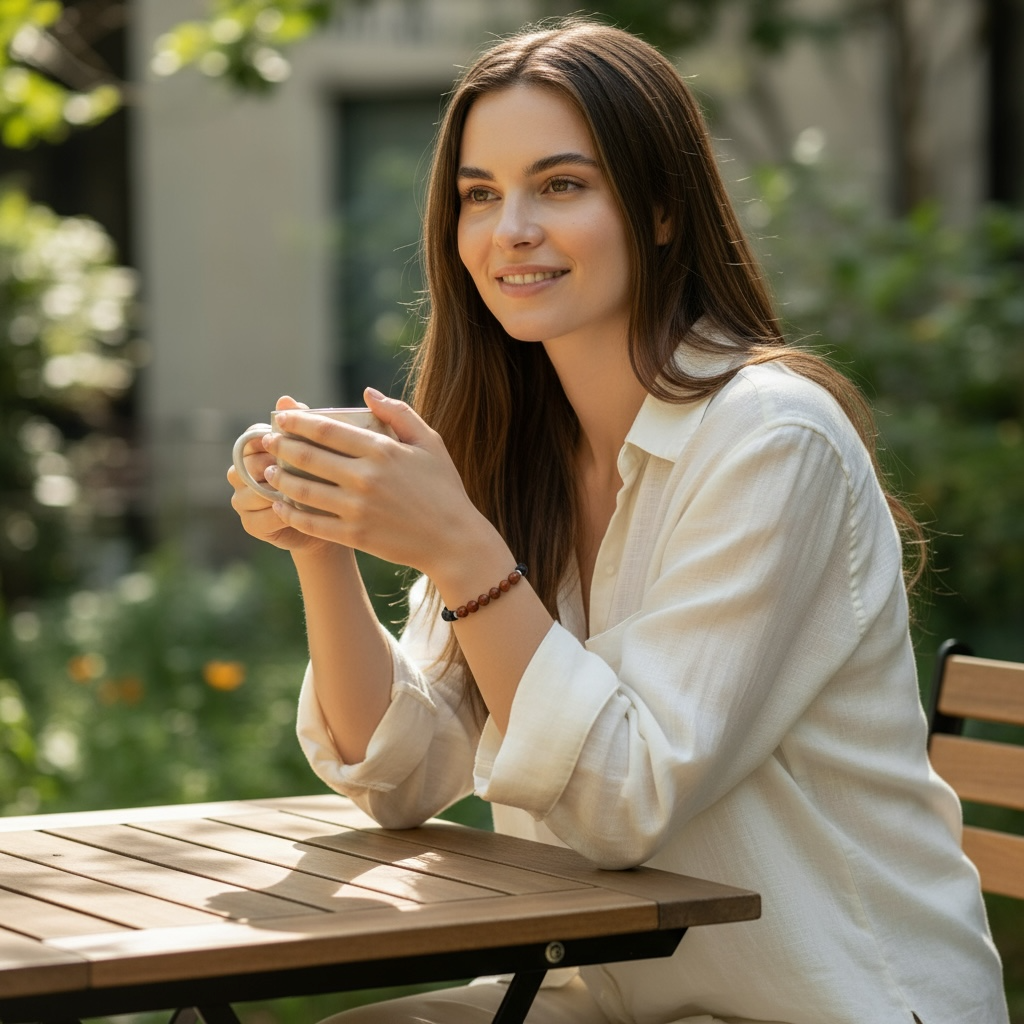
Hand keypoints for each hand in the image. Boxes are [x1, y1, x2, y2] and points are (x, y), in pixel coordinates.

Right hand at [227, 395, 333, 553]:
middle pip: (249, 465)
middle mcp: (241, 473)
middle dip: (276, 467)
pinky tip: (300, 513)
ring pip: (253, 492)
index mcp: (254, 449)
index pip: (252, 438)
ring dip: (279, 493)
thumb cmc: (325, 477)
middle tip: (304, 469)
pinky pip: (260, 517)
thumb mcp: (319, 449)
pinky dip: (280, 515)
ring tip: (305, 492)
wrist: (331, 519)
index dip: (272, 440)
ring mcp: (242, 499)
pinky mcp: (250, 524)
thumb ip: (302, 424)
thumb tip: (285, 399)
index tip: (295, 443)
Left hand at [262, 387, 491, 572]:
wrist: (454, 540)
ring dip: (280, 478)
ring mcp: (358, 508)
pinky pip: (311, 523)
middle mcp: (365, 477)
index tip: (282, 417)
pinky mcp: (355, 535)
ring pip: (304, 490)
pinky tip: (280, 505)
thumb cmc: (444, 489)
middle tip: (266, 440)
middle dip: (280, 446)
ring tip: (268, 471)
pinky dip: (290, 513)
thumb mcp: (430, 443)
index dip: (298, 421)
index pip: (326, 429)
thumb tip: (367, 392)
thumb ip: (399, 413)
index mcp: (382, 450)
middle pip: (308, 457)